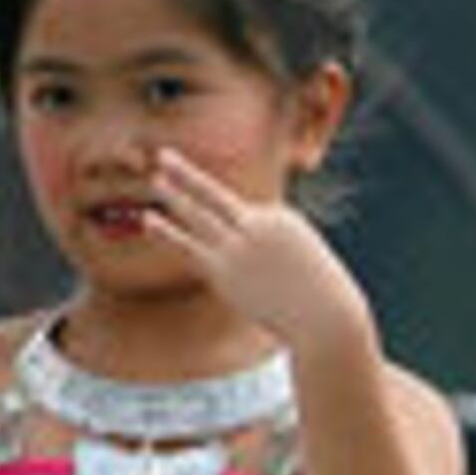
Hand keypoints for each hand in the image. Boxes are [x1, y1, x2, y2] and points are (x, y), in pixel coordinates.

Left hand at [143, 150, 370, 357]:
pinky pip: (188, 246)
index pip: (248, 212)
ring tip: (155, 179)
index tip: (256, 255)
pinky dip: (166, 231)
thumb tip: (249, 248)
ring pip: (196, 215)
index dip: (246, 231)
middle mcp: (256, 225)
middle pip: (213, 194)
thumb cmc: (320, 294)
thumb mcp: (303, 258)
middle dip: (186, 174)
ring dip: (173, 195)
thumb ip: (274, 246)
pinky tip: (148, 219)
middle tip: (164, 155)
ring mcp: (237, 248)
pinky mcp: (223, 272)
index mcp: (280, 217)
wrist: (328, 319)